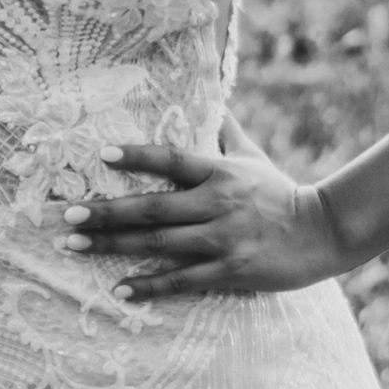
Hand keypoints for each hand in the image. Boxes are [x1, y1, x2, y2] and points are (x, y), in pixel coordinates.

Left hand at [56, 141, 351, 300]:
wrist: (323, 234)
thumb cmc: (282, 194)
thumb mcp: (255, 157)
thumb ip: (228, 132)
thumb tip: (214, 98)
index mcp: (219, 172)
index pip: (171, 160)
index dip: (137, 156)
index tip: (101, 155)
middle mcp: (217, 204)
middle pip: (152, 209)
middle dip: (105, 212)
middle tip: (66, 216)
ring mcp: (223, 240)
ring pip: (158, 245)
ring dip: (113, 247)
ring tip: (74, 247)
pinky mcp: (230, 271)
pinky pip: (181, 281)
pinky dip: (149, 286)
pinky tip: (119, 290)